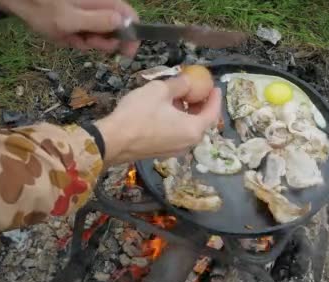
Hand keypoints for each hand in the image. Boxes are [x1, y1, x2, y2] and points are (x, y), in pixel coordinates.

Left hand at [0, 0, 139, 56]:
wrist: (22, 1)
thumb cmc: (44, 9)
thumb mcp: (70, 20)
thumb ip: (98, 21)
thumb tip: (123, 22)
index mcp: (104, 2)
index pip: (131, 18)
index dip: (132, 36)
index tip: (125, 54)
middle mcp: (101, 6)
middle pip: (118, 29)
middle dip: (105, 41)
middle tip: (87, 43)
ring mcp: (91, 12)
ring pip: (103, 34)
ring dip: (90, 42)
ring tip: (72, 38)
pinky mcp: (82, 19)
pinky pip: (89, 33)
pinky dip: (80, 39)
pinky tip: (67, 37)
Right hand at [95, 76, 221, 166]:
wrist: (113, 140)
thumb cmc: (139, 113)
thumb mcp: (160, 90)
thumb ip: (180, 84)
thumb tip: (189, 81)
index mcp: (193, 129)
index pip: (213, 113)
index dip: (216, 99)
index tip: (216, 87)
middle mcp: (188, 144)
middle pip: (202, 123)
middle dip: (202, 106)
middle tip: (199, 91)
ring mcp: (175, 151)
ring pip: (188, 129)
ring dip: (188, 114)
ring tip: (181, 98)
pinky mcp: (162, 153)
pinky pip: (177, 135)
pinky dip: (178, 123)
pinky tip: (167, 111)